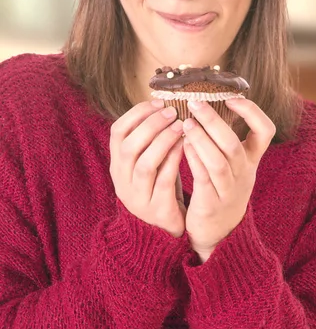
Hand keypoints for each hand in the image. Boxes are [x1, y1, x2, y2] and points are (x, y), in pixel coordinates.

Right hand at [109, 100, 186, 237]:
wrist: (163, 227)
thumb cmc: (159, 183)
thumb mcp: (147, 160)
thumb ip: (149, 137)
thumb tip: (162, 102)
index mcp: (118, 163)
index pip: (117, 131)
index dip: (136, 113)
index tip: (158, 101)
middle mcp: (122, 179)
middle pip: (129, 146)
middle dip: (151, 124)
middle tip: (172, 111)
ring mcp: (137, 196)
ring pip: (145, 164)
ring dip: (163, 141)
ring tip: (181, 126)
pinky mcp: (156, 209)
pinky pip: (164, 181)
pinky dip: (174, 161)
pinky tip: (186, 146)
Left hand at [182, 98, 275, 261]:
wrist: (218, 233)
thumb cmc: (221, 187)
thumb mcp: (232, 163)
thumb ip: (224, 137)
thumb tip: (208, 101)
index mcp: (251, 159)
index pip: (266, 131)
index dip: (252, 112)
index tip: (232, 98)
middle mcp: (244, 173)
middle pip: (234, 143)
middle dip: (214, 120)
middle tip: (195, 103)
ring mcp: (229, 190)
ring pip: (218, 161)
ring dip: (201, 139)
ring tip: (186, 123)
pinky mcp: (211, 204)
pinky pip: (204, 178)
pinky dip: (194, 159)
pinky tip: (183, 145)